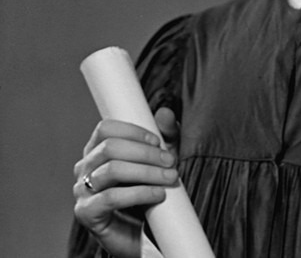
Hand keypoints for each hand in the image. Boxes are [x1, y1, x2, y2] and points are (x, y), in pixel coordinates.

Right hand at [72, 108, 180, 257]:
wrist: (144, 234)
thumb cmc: (148, 192)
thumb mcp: (162, 160)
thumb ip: (166, 136)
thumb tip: (166, 113)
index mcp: (97, 152)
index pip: (105, 129)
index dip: (133, 131)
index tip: (158, 141)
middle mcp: (85, 168)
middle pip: (110, 147)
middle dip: (146, 153)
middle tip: (170, 161)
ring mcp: (82, 191)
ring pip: (112, 170)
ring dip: (147, 172)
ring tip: (170, 178)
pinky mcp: (87, 213)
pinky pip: (111, 197)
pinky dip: (139, 193)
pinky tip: (158, 194)